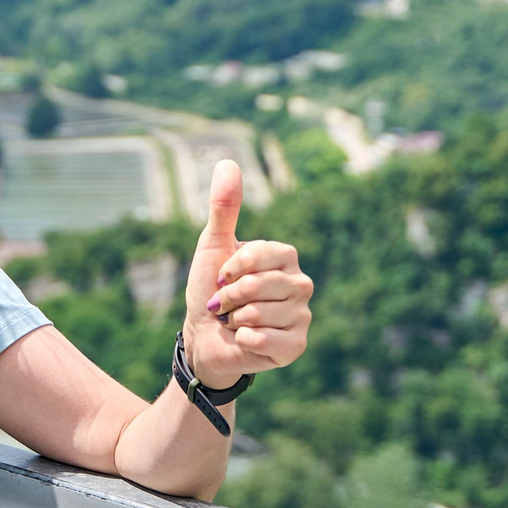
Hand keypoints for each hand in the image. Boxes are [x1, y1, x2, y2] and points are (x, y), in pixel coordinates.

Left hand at [180, 160, 311, 389]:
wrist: (204, 337)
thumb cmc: (209, 289)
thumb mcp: (213, 245)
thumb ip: (224, 207)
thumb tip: (228, 162)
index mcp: (285, 257)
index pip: (260, 255)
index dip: (231, 267)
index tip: (220, 276)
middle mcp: (301, 284)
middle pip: (258, 286)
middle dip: (228, 296)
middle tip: (222, 304)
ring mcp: (302, 315)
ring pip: (261, 313)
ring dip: (234, 319)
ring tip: (234, 320)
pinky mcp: (296, 345)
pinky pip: (267, 340)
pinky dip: (245, 340)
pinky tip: (244, 339)